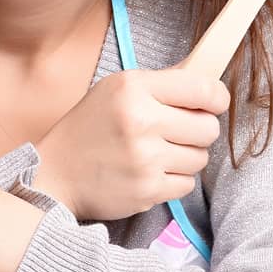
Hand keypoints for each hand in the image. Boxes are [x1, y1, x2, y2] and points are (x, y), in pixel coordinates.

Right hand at [35, 65, 230, 222]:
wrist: (55, 173)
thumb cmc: (89, 127)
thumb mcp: (116, 89)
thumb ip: (161, 84)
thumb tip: (208, 81)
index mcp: (133, 88)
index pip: (202, 88)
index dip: (217, 97)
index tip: (214, 102)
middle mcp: (141, 121)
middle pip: (208, 127)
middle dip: (200, 130)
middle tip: (179, 130)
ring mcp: (144, 159)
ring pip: (200, 158)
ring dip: (186, 156)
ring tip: (159, 152)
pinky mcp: (147, 190)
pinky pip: (187, 184)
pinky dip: (174, 179)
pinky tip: (152, 171)